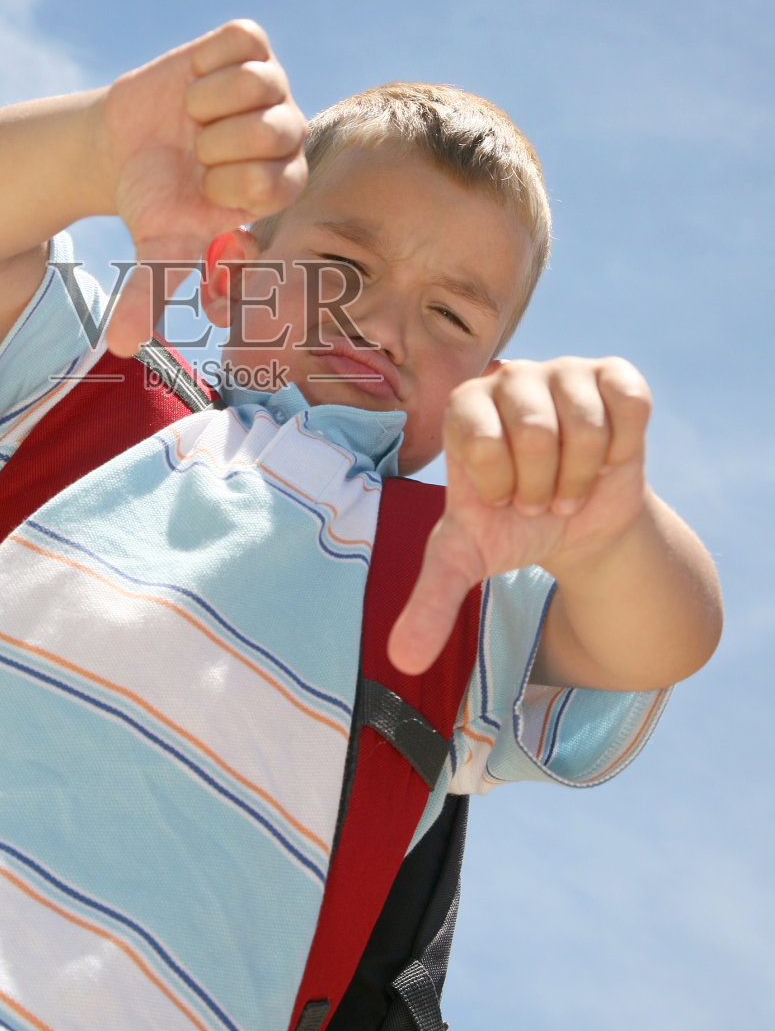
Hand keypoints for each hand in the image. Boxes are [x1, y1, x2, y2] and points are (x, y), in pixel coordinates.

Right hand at [101, 20, 306, 354]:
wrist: (125, 145)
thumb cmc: (155, 201)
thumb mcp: (154, 246)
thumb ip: (148, 292)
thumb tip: (118, 344)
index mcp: (279, 186)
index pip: (280, 183)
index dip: (231, 184)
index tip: (201, 188)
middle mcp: (285, 135)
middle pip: (277, 129)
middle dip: (216, 144)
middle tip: (195, 152)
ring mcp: (271, 87)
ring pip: (261, 81)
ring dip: (206, 103)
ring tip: (191, 119)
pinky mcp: (249, 46)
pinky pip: (242, 40)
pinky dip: (206, 61)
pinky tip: (192, 83)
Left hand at [388, 357, 652, 673]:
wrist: (577, 520)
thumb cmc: (512, 526)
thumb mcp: (468, 557)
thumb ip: (432, 598)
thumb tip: (402, 660)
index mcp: (460, 406)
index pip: (479, 440)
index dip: (501, 487)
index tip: (503, 502)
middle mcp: (506, 377)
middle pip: (534, 430)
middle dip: (544, 486)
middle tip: (541, 499)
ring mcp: (562, 370)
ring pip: (585, 422)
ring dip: (583, 475)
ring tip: (569, 484)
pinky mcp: (612, 374)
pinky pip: (629, 402)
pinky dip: (621, 447)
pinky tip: (607, 459)